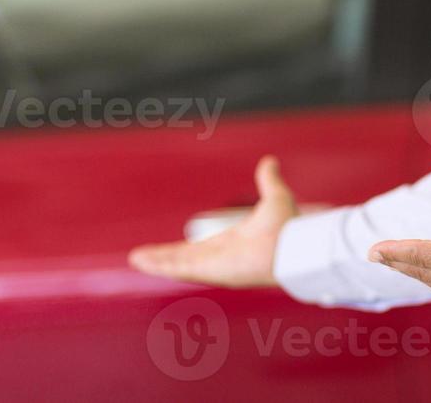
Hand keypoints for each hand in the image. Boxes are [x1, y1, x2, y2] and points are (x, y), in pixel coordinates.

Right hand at [128, 155, 296, 287]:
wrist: (295, 245)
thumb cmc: (290, 227)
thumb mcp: (276, 197)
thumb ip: (269, 181)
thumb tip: (270, 161)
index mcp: (232, 243)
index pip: (199, 248)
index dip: (181, 249)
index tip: (166, 251)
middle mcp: (220, 257)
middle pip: (182, 259)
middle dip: (161, 258)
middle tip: (140, 258)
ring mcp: (214, 265)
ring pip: (178, 264)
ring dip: (157, 262)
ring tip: (136, 260)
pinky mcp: (212, 270)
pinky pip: (181, 268)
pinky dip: (162, 265)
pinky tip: (143, 263)